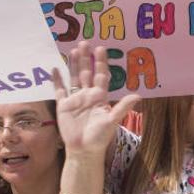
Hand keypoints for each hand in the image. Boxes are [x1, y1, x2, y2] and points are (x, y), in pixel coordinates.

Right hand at [52, 42, 138, 157]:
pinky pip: (59, 90)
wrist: (84, 150)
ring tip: (73, 50)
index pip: (101, 75)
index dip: (101, 62)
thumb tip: (138, 96)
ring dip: (73, 64)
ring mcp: (75, 99)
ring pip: (74, 77)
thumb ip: (122, 107)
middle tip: (85, 42)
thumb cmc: (100, 137)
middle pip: (87, 72)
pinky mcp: (63, 106)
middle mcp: (88, 95)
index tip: (101, 48)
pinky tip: (54, 68)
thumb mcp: (112, 121)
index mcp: (100, 96)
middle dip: (86, 58)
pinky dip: (57, 80)